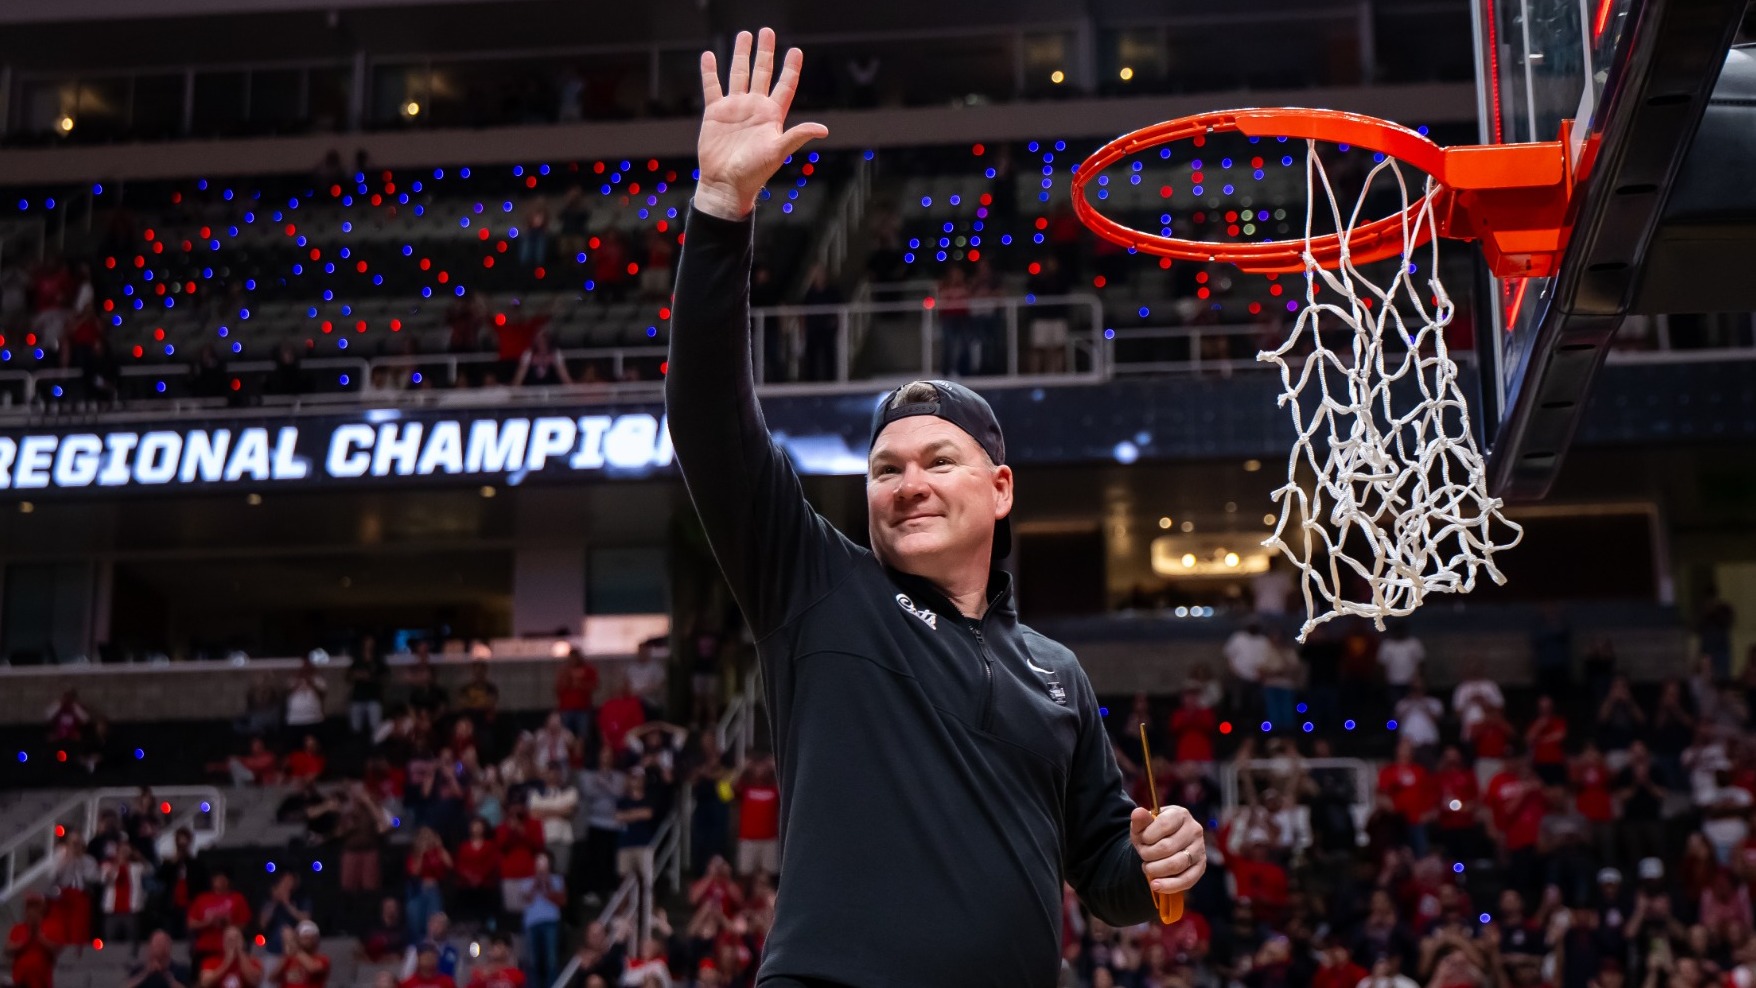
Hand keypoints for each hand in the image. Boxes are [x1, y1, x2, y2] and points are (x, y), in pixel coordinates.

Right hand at [694, 28, 827, 218]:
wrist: (726, 184)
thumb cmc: (754, 172)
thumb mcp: (778, 152)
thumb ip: (797, 136)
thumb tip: (823, 129)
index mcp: (772, 115)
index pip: (785, 85)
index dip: (791, 68)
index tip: (796, 51)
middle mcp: (755, 107)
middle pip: (762, 73)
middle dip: (765, 52)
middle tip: (767, 32)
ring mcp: (735, 108)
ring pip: (739, 74)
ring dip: (741, 55)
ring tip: (745, 35)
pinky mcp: (716, 113)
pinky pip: (712, 87)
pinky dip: (710, 72)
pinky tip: (709, 57)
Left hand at [1130, 805, 1206, 894]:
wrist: (1162, 844)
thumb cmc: (1152, 833)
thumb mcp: (1143, 825)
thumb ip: (1140, 820)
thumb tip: (1138, 812)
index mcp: (1180, 814)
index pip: (1164, 825)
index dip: (1148, 836)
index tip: (1142, 840)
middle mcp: (1194, 830)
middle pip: (1168, 847)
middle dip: (1148, 855)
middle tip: (1142, 855)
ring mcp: (1200, 849)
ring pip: (1177, 865)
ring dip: (1156, 870)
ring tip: (1147, 868)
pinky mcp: (1201, 867)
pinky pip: (1186, 880)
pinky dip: (1169, 885)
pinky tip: (1156, 885)